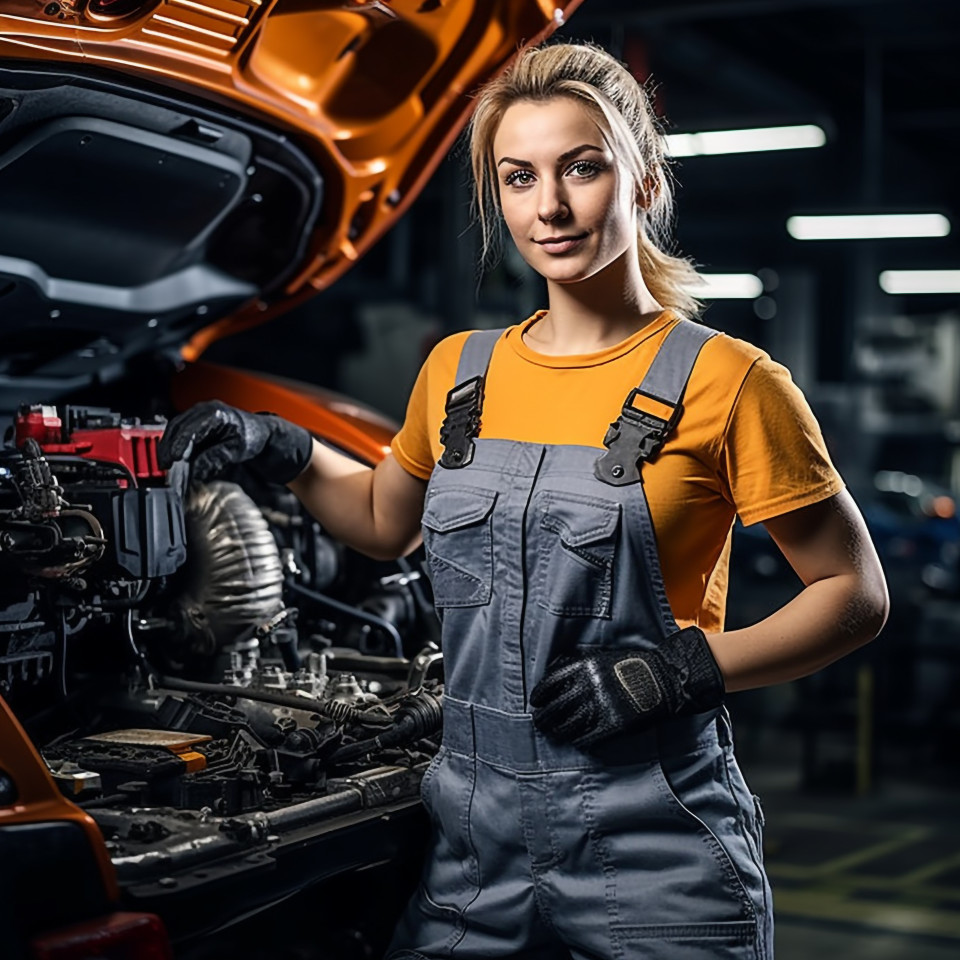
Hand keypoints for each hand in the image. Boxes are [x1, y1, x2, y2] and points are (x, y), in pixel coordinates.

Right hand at [158, 401, 312, 486]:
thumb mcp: (236, 450)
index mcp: (214, 413)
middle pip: (177, 427)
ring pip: (176, 429)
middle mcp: (204, 411)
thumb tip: (196, 469)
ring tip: (166, 464)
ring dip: (169, 446)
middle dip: (168, 447)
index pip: (189, 429)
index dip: (178, 445)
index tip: (173, 460)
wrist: (264, 435)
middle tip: (164, 466)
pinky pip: (181, 432)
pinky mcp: (198, 424)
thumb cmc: (254, 438)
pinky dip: (176, 445)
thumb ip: (215, 458)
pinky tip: (175, 459)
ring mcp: (199, 416)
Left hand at [529, 627, 724, 748]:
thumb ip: (578, 663)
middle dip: (544, 717)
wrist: (663, 678)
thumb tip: (553, 670)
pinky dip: (578, 741)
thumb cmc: (631, 665)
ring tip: (552, 735)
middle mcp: (588, 687)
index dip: (539, 695)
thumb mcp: (601, 656)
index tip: (535, 702)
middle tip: (539, 723)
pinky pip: (587, 737)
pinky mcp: (613, 725)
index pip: (550, 683)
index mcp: (583, 667)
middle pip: (555, 708)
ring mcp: (600, 707)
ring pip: (568, 725)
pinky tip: (574, 742)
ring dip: (557, 732)